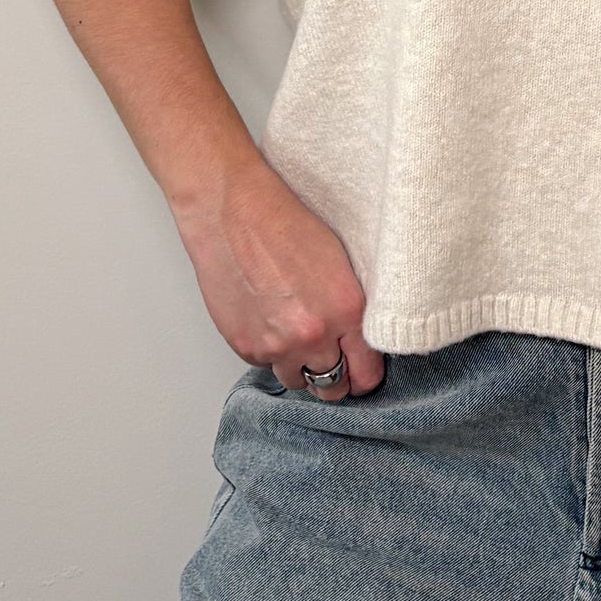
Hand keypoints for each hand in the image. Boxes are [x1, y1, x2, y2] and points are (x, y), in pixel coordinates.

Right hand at [174, 154, 383, 399]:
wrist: (232, 212)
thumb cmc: (285, 224)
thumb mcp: (340, 264)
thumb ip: (351, 310)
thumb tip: (357, 341)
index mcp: (346, 311)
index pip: (367, 373)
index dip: (367, 374)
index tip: (364, 371)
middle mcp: (313, 336)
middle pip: (334, 389)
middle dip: (337, 377)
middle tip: (333, 359)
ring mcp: (275, 345)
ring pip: (298, 381)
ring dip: (301, 367)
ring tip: (297, 336)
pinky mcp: (244, 346)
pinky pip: (266, 364)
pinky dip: (270, 351)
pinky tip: (269, 320)